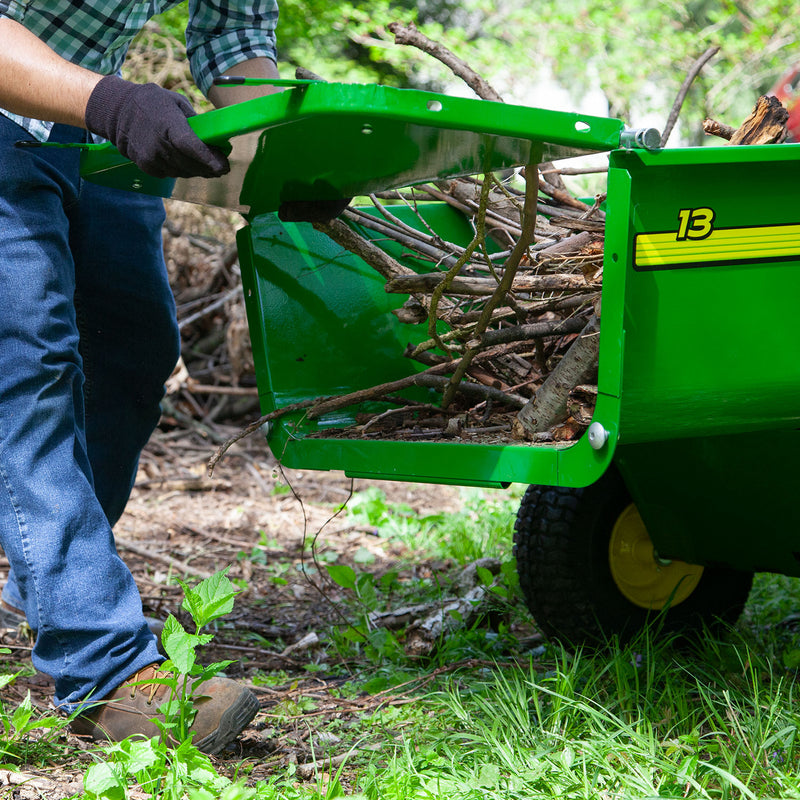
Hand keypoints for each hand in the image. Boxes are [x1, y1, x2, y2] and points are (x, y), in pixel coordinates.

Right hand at [85, 75, 229, 178]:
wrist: (119, 111)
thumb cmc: (153, 103)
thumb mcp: (177, 103)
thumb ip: (196, 123)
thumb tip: (216, 139)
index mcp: (168, 125)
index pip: (192, 148)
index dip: (209, 160)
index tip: (224, 167)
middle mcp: (159, 144)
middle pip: (191, 165)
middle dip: (209, 168)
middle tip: (221, 167)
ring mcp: (151, 158)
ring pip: (183, 172)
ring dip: (196, 170)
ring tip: (206, 166)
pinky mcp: (147, 167)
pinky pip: (171, 174)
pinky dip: (181, 170)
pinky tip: (184, 162)